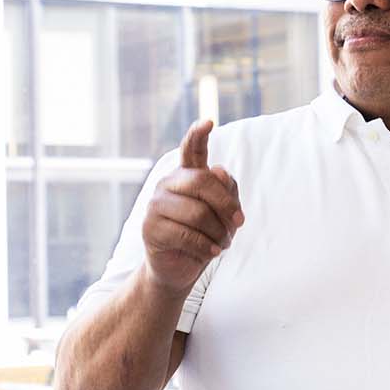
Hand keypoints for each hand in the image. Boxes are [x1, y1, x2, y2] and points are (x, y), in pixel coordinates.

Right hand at [140, 119, 243, 297]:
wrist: (180, 267)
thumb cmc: (206, 234)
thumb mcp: (224, 212)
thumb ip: (226, 190)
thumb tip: (218, 169)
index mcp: (188, 175)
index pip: (192, 149)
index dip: (199, 135)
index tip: (209, 121)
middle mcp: (168, 184)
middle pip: (202, 182)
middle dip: (226, 205)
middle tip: (240, 223)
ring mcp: (155, 205)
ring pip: (197, 213)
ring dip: (219, 232)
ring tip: (223, 243)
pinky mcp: (150, 228)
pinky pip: (187, 235)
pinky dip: (207, 247)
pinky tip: (212, 252)